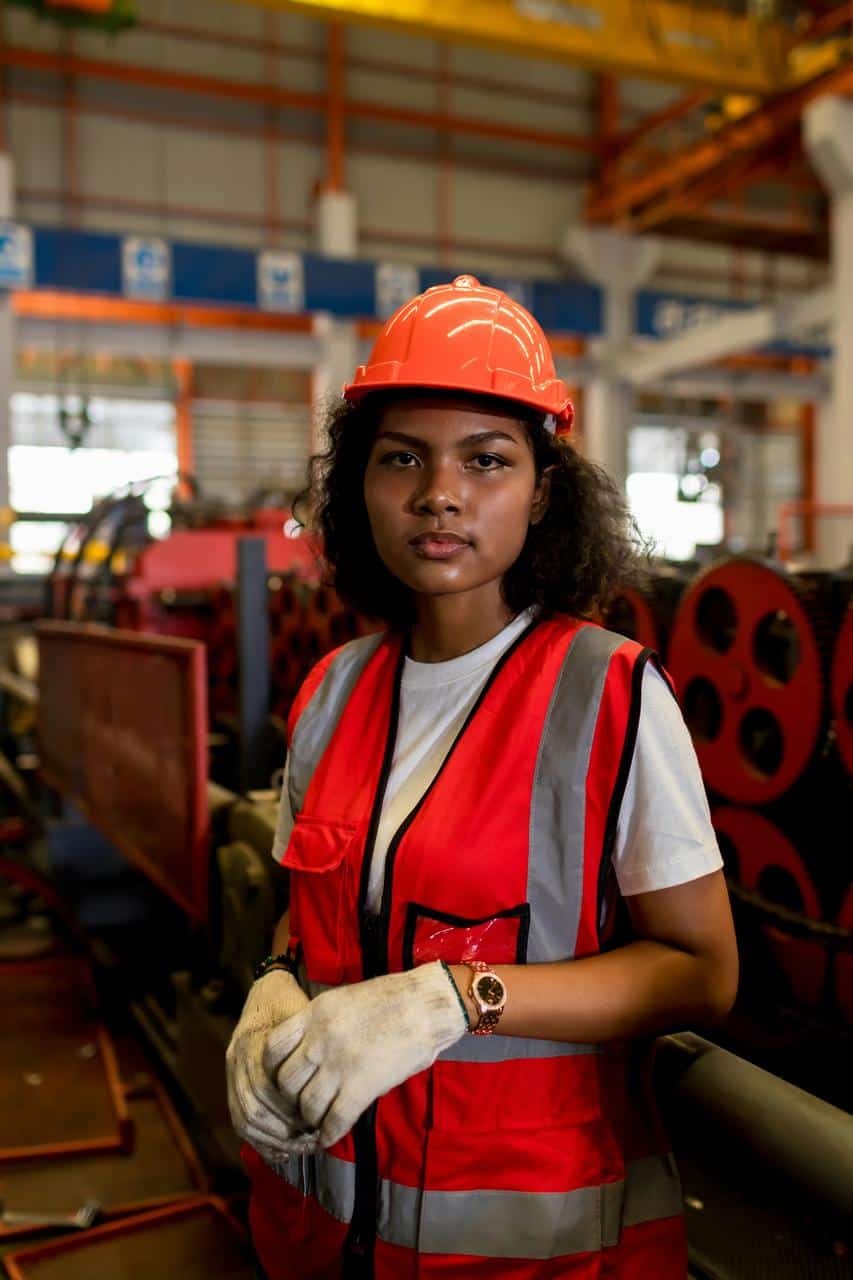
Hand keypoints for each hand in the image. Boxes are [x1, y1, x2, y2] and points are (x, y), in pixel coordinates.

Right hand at [225, 969, 313, 1162]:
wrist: (268, 990)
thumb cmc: (294, 1004)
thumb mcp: (307, 1016)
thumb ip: (315, 1044)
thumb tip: (341, 1082)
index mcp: (255, 1042)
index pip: (267, 1089)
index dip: (292, 1111)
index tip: (319, 1122)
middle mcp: (237, 1058)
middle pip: (254, 1109)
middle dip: (284, 1132)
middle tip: (313, 1140)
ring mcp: (231, 1071)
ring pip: (245, 1119)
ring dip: (274, 1140)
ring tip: (302, 1147)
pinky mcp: (232, 1082)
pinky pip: (239, 1119)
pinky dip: (260, 1140)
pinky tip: (282, 1151)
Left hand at [262, 962, 466, 1149]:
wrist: (426, 1005)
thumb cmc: (391, 999)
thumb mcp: (344, 999)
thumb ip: (321, 1024)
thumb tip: (306, 1049)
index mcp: (315, 1014)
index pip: (273, 1047)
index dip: (273, 1068)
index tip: (284, 1076)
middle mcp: (320, 1040)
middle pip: (286, 1082)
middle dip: (292, 1097)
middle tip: (302, 1102)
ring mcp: (340, 1064)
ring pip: (307, 1105)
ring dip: (310, 1117)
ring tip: (318, 1119)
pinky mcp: (362, 1086)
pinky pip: (334, 1120)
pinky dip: (329, 1133)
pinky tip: (330, 1136)